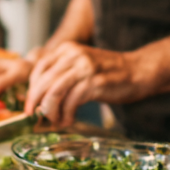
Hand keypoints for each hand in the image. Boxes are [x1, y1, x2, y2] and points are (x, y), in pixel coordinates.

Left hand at [25, 43, 145, 125]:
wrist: (137, 70)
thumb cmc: (108, 72)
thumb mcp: (81, 65)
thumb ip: (62, 74)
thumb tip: (40, 97)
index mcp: (68, 49)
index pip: (39, 67)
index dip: (32, 88)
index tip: (31, 105)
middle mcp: (74, 55)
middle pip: (44, 80)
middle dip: (36, 102)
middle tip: (34, 117)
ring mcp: (85, 68)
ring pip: (55, 91)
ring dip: (50, 110)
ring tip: (54, 121)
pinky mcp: (95, 82)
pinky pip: (72, 101)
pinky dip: (66, 114)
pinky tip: (68, 120)